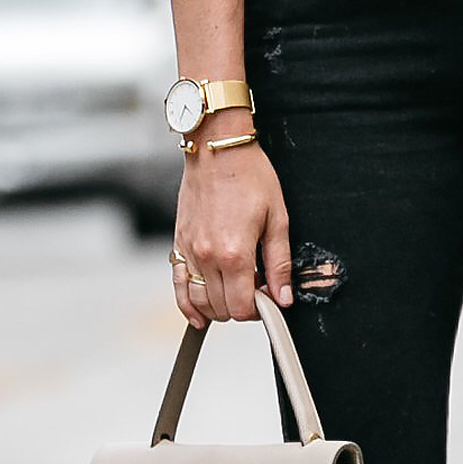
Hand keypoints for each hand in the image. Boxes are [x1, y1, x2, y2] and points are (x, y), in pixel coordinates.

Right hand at [170, 109, 292, 327]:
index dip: (259, 311)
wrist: (217, 148)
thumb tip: (284, 298)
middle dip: (242, 307)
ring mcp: (189, 251)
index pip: (242, 307)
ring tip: (236, 293)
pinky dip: (188, 305)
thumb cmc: (250, 176)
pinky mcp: (178, 243)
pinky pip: (178, 286)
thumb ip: (280, 264)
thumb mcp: (278, 218)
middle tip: (257, 289)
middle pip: (221, 308)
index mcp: (234, 253)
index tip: (269, 299)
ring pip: (199, 302)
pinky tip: (199, 315)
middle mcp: (207, 257)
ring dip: (219, 308)